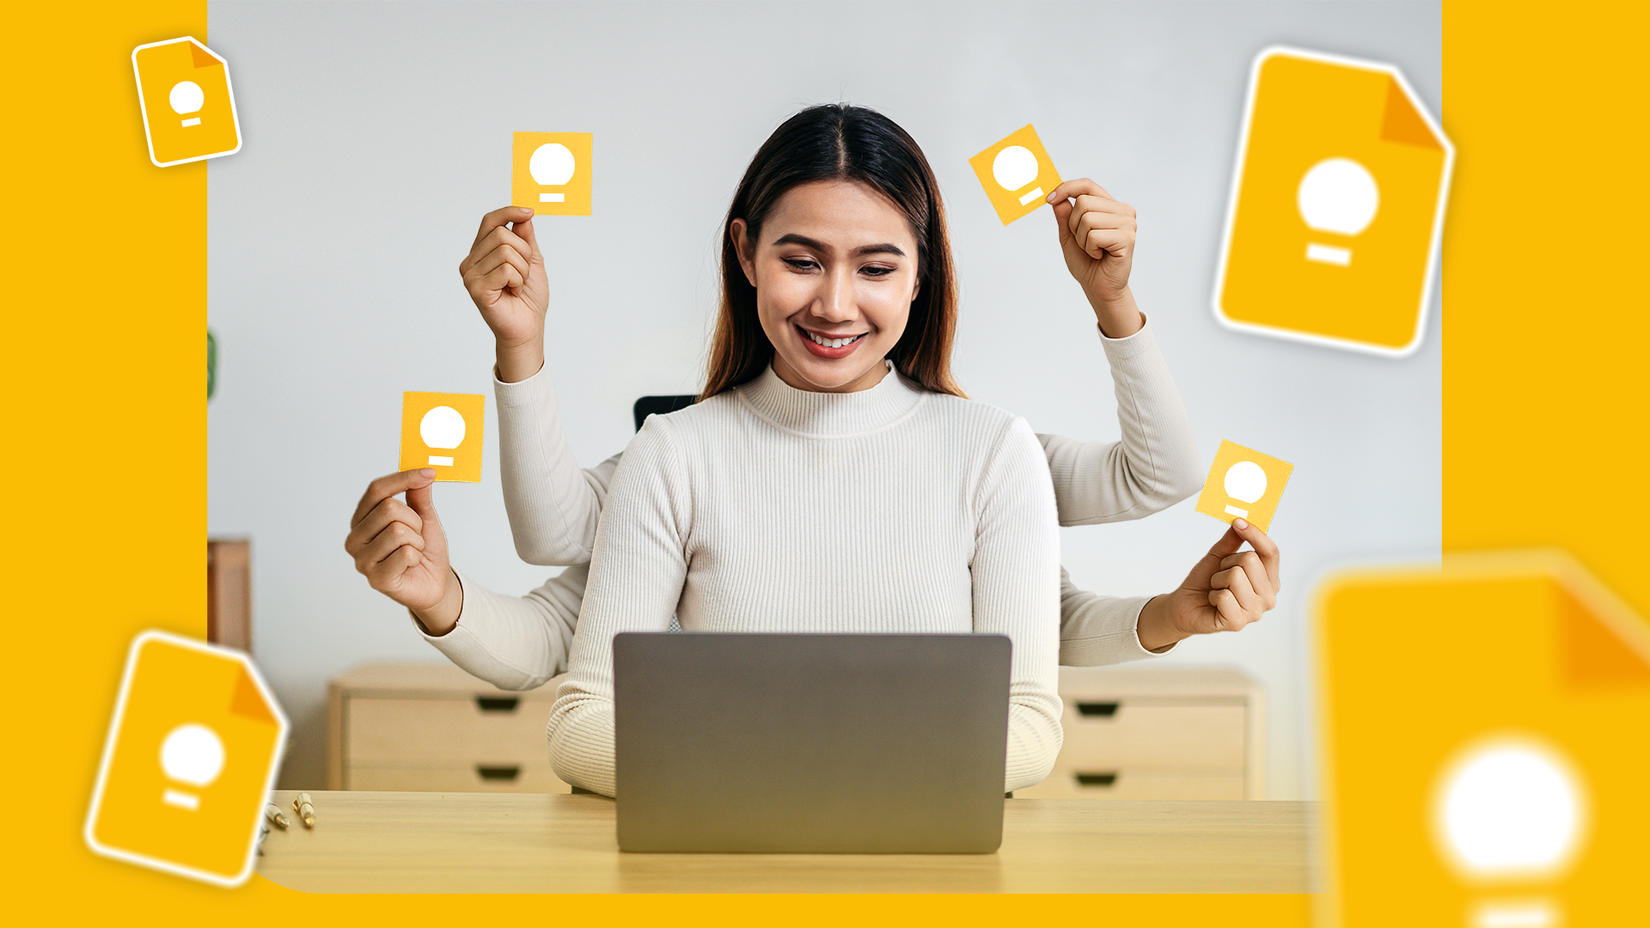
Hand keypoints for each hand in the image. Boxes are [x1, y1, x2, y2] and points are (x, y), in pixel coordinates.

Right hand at [344, 469, 461, 633]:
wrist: (436, 583)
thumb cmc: (425, 551)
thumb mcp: (425, 518)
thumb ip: (419, 496)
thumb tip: (422, 473)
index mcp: (362, 519)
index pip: (377, 490)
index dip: (403, 478)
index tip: (429, 473)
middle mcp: (356, 538)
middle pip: (388, 508)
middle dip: (415, 521)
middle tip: (417, 536)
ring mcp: (362, 560)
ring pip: (398, 531)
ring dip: (417, 541)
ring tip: (413, 552)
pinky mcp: (376, 579)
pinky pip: (404, 554)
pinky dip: (417, 557)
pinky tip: (411, 566)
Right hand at [458, 206, 548, 381]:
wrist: (528, 328)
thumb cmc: (528, 298)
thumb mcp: (531, 261)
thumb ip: (525, 238)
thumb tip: (524, 214)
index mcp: (481, 253)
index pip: (490, 221)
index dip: (509, 212)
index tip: (529, 211)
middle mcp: (471, 262)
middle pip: (502, 234)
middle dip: (523, 253)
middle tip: (523, 274)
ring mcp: (470, 275)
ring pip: (506, 251)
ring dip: (523, 270)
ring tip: (517, 286)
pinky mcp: (476, 289)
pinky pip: (506, 269)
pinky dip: (518, 281)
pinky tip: (513, 293)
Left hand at [1048, 179, 1141, 337]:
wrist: (1100, 288)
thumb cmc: (1087, 262)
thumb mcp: (1069, 236)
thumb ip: (1064, 216)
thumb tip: (1057, 197)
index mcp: (1110, 205)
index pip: (1087, 185)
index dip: (1066, 188)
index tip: (1049, 200)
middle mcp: (1123, 210)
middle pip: (1083, 202)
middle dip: (1073, 225)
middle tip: (1084, 242)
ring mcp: (1128, 223)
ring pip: (1087, 218)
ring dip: (1082, 239)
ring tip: (1093, 250)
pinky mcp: (1127, 238)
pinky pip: (1094, 235)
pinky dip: (1090, 248)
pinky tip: (1100, 255)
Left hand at [1137, 519, 1280, 650]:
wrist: (1185, 604)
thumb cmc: (1205, 581)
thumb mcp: (1219, 556)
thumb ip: (1233, 540)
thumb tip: (1242, 520)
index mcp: (1269, 580)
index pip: (1271, 552)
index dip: (1256, 535)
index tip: (1239, 522)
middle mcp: (1267, 597)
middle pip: (1250, 560)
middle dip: (1227, 563)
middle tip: (1220, 575)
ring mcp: (1255, 612)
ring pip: (1235, 576)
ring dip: (1218, 580)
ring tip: (1216, 590)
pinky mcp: (1238, 623)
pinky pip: (1224, 596)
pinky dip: (1212, 595)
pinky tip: (1214, 603)